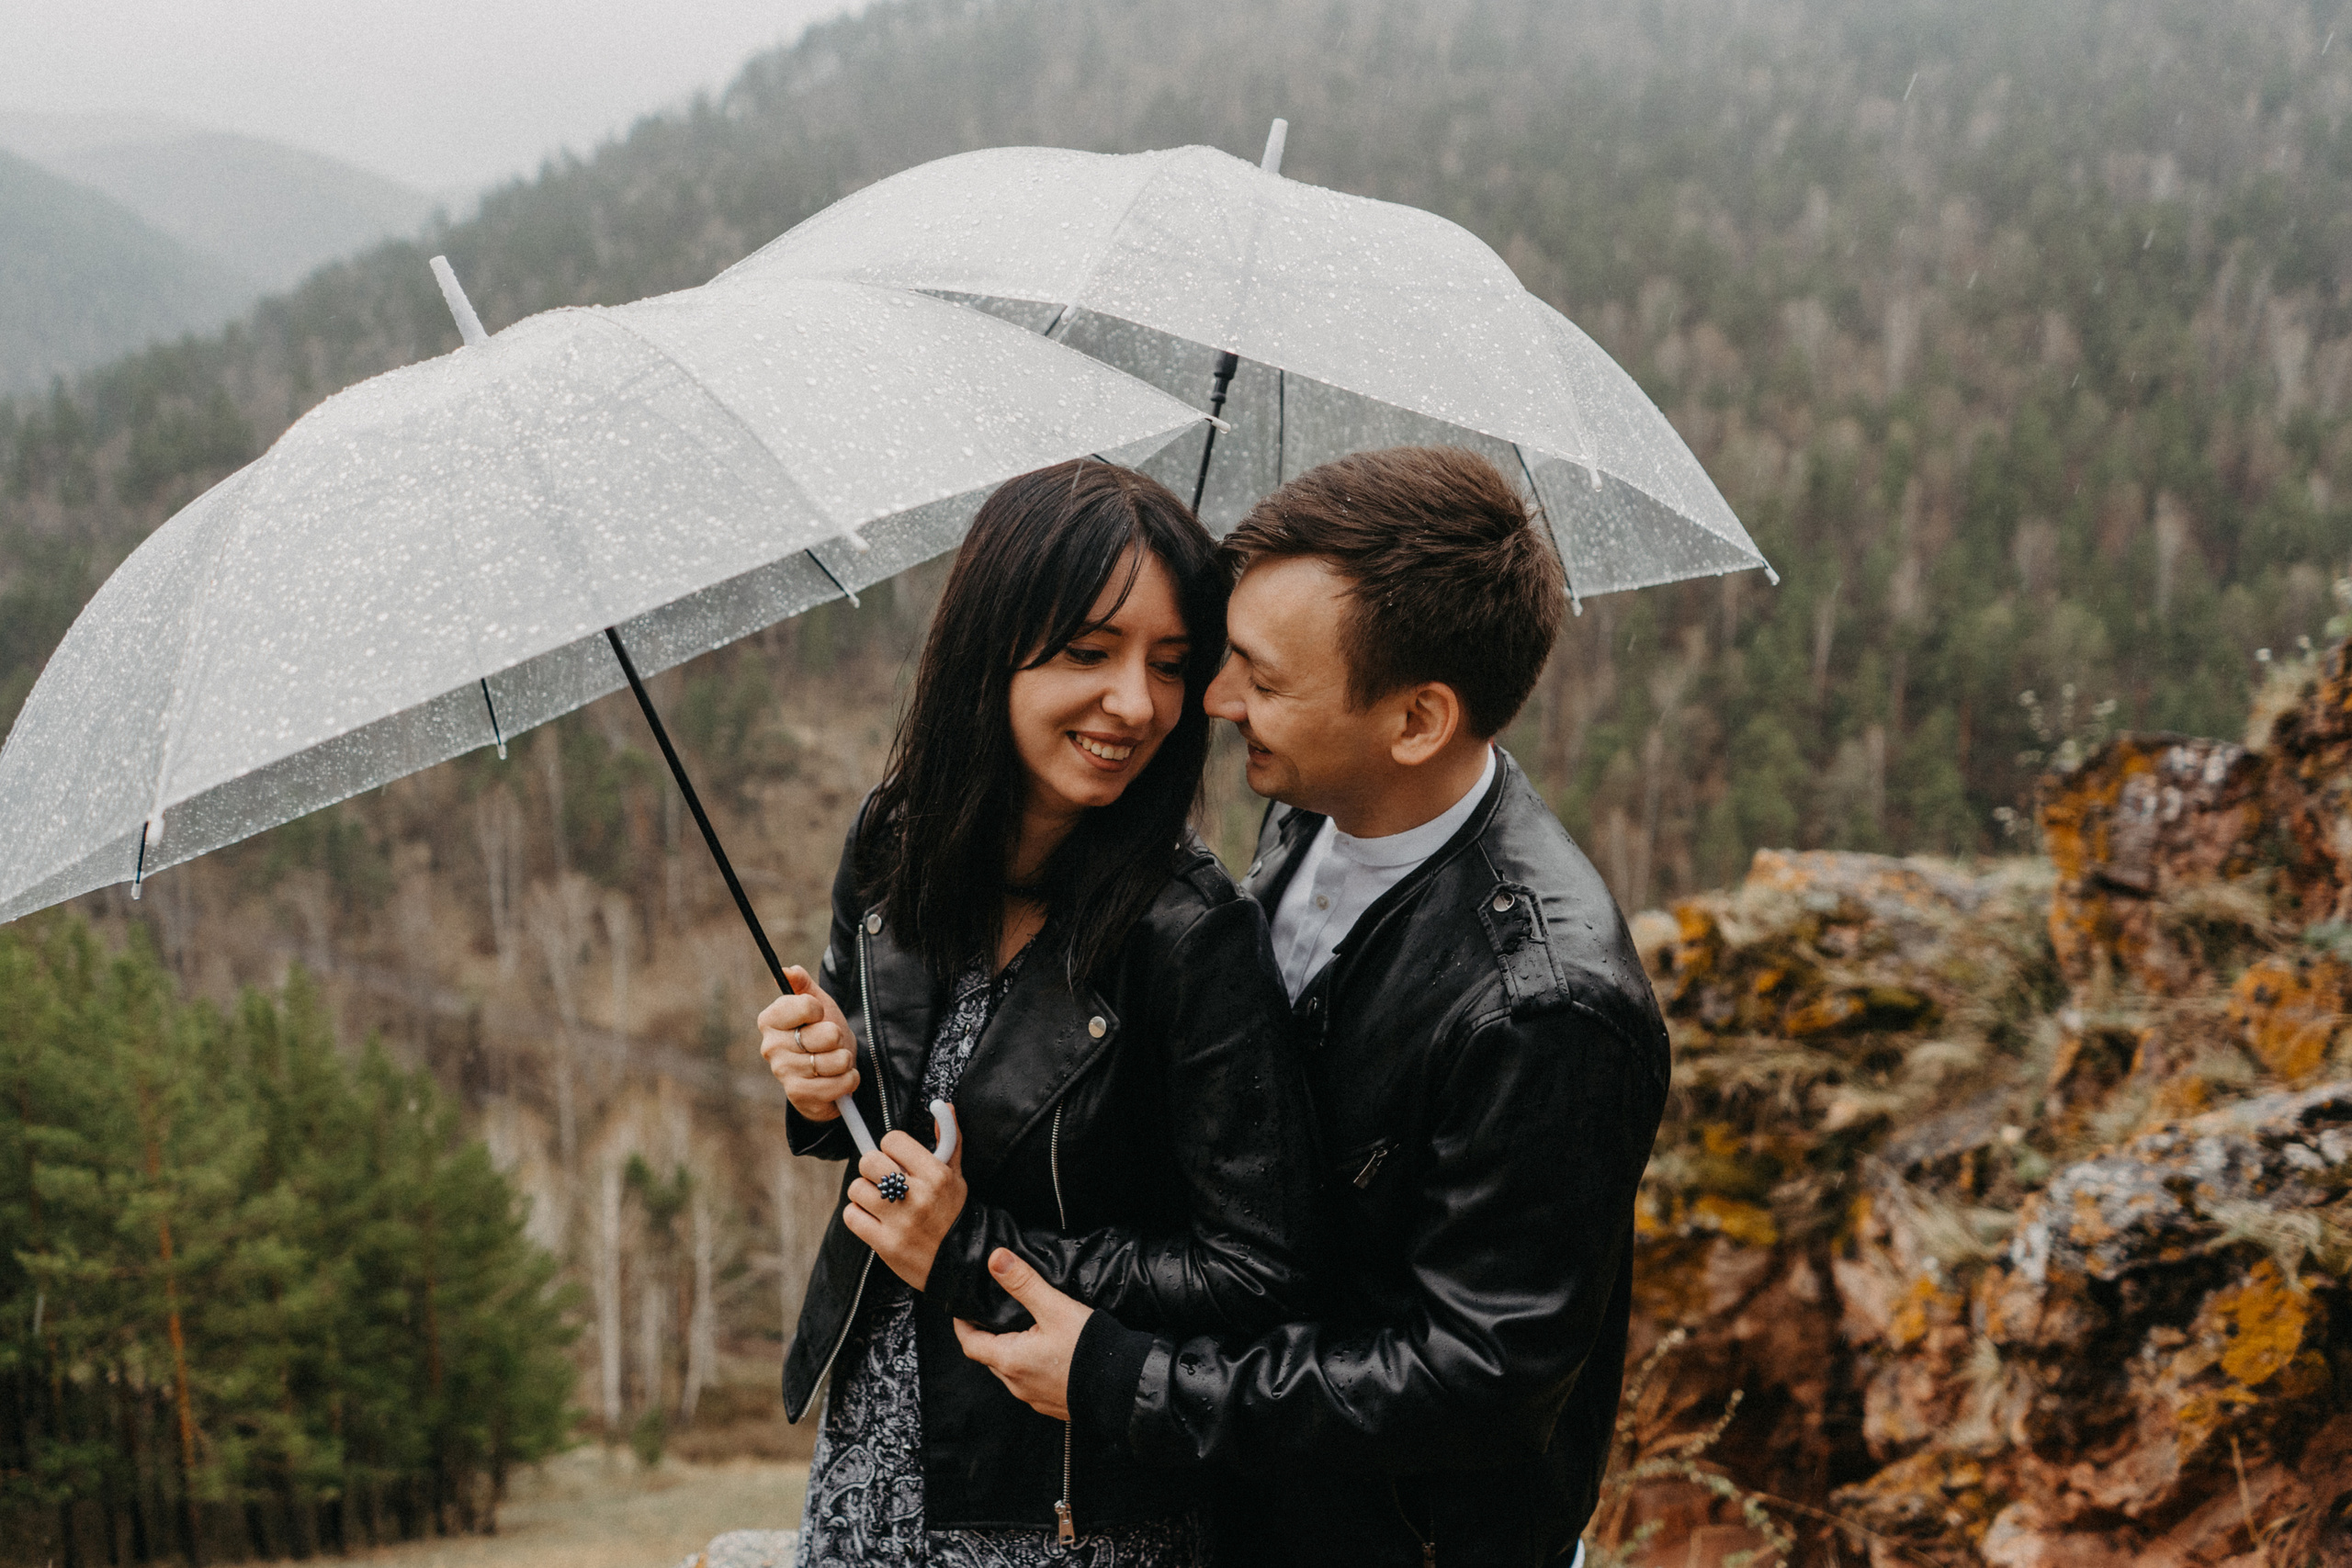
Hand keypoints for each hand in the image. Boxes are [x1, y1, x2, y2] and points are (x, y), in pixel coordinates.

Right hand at [759, 967, 857, 1121]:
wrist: (831, 1071)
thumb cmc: (823, 1033)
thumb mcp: (818, 1004)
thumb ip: (803, 984)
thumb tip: (789, 970)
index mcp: (770, 1019)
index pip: (807, 1005)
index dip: (822, 1011)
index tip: (818, 1018)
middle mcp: (770, 1046)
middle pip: (828, 1034)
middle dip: (838, 1038)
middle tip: (830, 1044)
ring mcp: (783, 1072)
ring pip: (836, 1061)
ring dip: (845, 1061)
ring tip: (835, 1062)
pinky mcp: (798, 1095)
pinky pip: (838, 1084)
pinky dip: (848, 1080)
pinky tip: (840, 1079)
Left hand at [844, 1119, 966, 1290]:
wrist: (962, 1262)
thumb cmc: (954, 1213)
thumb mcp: (957, 1175)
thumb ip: (949, 1139)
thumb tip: (944, 1105)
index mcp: (936, 1174)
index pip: (892, 1140)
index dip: (890, 1148)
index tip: (897, 1161)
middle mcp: (918, 1195)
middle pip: (869, 1161)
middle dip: (872, 1169)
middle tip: (882, 1179)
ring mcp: (900, 1221)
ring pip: (857, 1189)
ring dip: (863, 1194)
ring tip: (879, 1202)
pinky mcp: (886, 1245)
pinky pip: (852, 1216)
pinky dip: (858, 1216)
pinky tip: (873, 1219)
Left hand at [953, 1248, 1091, 1420]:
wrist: (1125, 1387)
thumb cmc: (1088, 1350)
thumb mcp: (1055, 1308)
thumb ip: (1023, 1283)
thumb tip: (995, 1259)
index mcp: (1010, 1360)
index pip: (970, 1343)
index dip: (963, 1325)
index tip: (963, 1310)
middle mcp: (1017, 1384)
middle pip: (989, 1358)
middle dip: (986, 1336)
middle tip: (990, 1314)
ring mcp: (1035, 1397)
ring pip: (1010, 1372)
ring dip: (1009, 1352)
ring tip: (1020, 1329)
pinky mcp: (1053, 1403)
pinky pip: (1030, 1382)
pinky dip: (1029, 1366)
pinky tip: (1047, 1353)